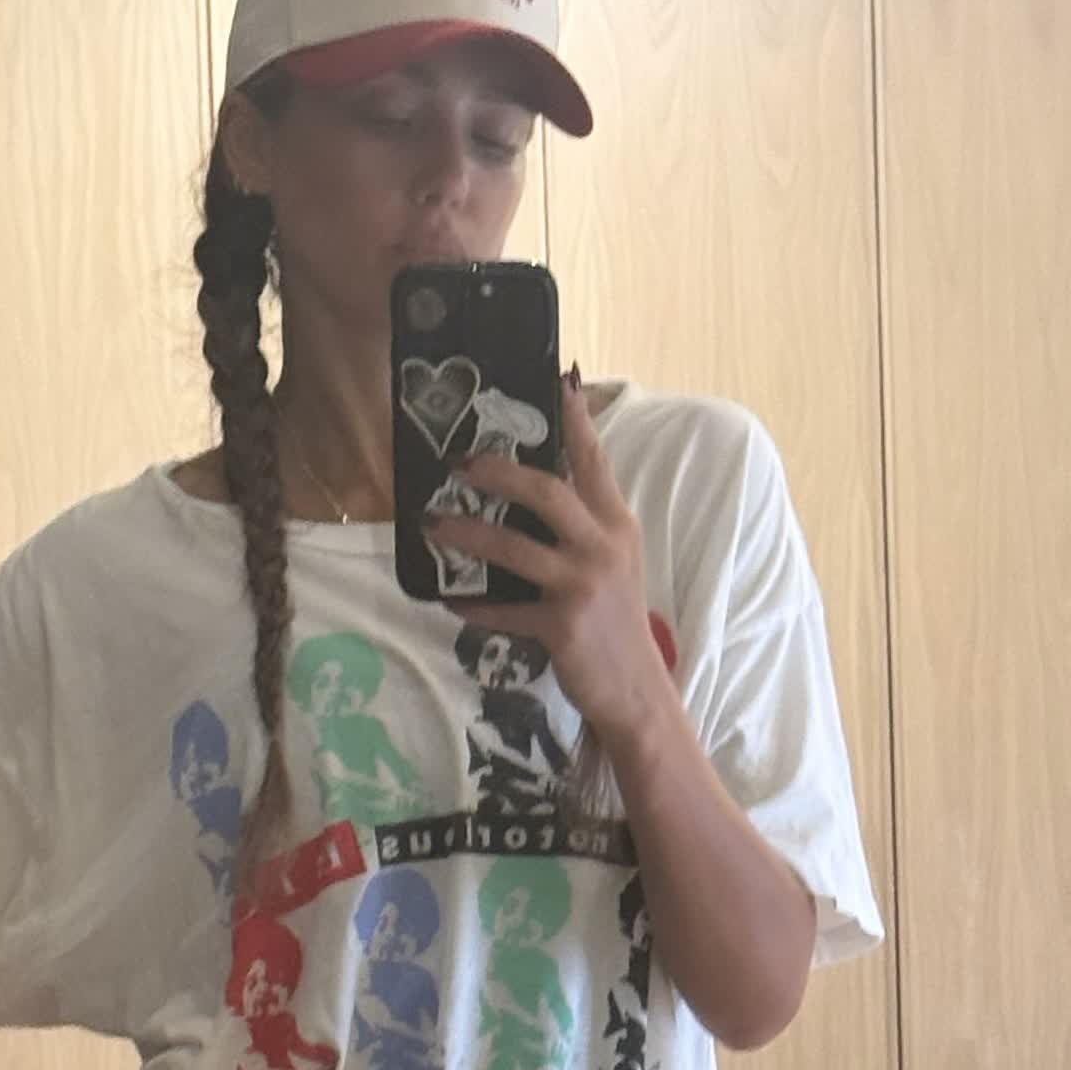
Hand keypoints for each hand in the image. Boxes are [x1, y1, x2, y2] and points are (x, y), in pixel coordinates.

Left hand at [427, 374, 674, 739]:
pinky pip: (504, 610)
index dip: (576, 421)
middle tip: (459, 461)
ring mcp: (582, 585)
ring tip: (434, 523)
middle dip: (499, 471)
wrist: (636, 690)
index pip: (595, 461)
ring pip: (515, 548)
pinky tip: (450, 601)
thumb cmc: (617, 622)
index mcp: (617, 525)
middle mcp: (603, 547)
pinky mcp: (561, 625)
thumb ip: (585, 527)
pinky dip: (474, 606)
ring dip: (468, 532)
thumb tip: (534, 492)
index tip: (560, 379)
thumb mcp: (614, 563)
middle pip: (546, 492)